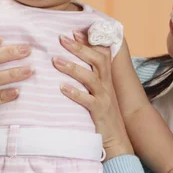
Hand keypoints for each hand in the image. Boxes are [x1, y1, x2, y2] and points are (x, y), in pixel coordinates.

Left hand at [52, 31, 133, 159]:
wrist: (117, 141)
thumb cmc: (102, 116)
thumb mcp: (99, 94)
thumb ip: (89, 80)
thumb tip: (70, 65)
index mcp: (105, 79)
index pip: (102, 54)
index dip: (90, 42)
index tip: (74, 31)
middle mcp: (107, 86)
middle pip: (97, 60)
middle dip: (80, 48)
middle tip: (61, 38)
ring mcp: (104, 99)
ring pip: (91, 78)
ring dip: (73, 67)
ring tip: (55, 60)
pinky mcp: (100, 112)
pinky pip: (87, 101)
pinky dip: (74, 93)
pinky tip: (62, 88)